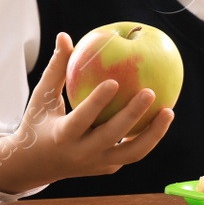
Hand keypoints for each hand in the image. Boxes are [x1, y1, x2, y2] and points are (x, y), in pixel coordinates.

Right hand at [0, 32, 172, 194]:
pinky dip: (147, 137)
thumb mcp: (42, 97)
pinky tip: (160, 117)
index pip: (82, 119)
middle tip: (150, 92)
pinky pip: (131, 152)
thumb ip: (57, 68)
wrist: (35, 165)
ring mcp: (96, 164)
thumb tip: (65, 36)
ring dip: (153, 134)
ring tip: (168, 111)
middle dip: (133, 115)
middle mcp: (81, 154)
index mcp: (62, 136)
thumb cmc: (38, 122)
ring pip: (131, 153)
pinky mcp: (107, 168)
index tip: (114, 81)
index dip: (98, 102)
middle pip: (112, 136)